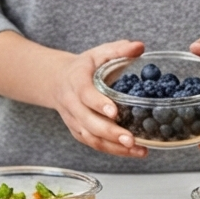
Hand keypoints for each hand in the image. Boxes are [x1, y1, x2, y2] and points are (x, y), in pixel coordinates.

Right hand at [51, 40, 147, 158]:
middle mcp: (72, 104)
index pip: (85, 94)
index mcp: (76, 81)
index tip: (114, 112)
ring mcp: (74, 120)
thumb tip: (140, 47)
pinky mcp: (78, 131)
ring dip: (113, 146)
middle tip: (130, 139)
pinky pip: (94, 144)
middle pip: (88, 122)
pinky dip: (113, 150)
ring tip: (136, 148)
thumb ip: (119, 50)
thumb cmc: (84, 67)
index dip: (98, 104)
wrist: (58, 81)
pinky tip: (132, 151)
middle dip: (110, 132)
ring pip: (91, 137)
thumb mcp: (99, 53)